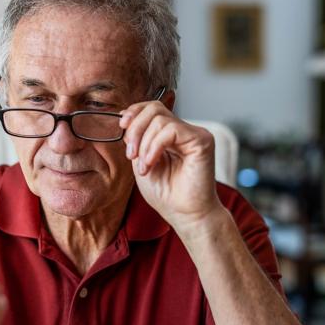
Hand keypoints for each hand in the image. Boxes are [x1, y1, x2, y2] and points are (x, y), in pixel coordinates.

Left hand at [119, 100, 223, 237]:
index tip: (122, 127)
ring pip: (160, 120)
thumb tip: (125, 118)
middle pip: (154, 108)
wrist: (185, 215)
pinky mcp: (202, 140)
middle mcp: (184, 130)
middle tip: (130, 154)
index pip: (152, 108)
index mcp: (171, 134)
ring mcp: (195, 134)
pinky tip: (151, 164)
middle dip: (135, 129)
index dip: (134, 112)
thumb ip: (137, 140)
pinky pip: (171, 130)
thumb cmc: (167, 194)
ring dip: (144, 144)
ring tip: (144, 167)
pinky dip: (155, 147)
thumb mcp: (142, 161)